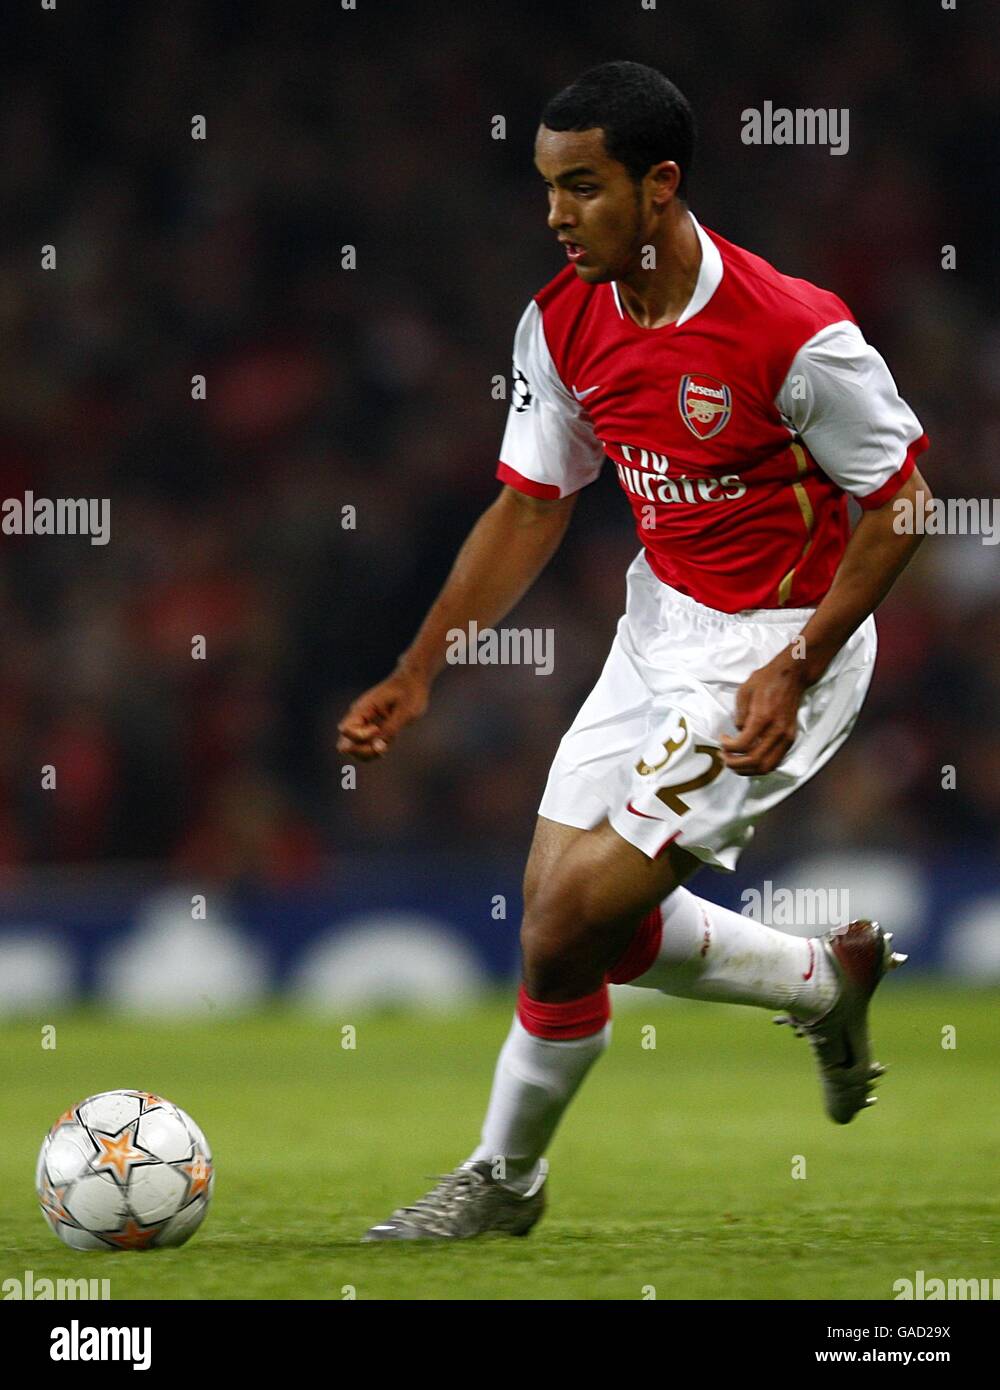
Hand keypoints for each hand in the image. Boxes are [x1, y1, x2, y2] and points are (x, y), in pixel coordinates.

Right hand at [336, 666, 429, 760]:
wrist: (414, 680)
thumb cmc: (410, 692)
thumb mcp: (404, 712)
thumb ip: (390, 729)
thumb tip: (378, 748)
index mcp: (363, 708)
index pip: (346, 730)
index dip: (361, 736)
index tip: (378, 728)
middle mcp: (359, 717)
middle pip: (346, 743)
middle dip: (362, 750)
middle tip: (383, 746)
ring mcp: (364, 723)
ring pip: (354, 748)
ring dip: (368, 753)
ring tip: (386, 745)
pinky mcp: (373, 728)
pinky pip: (366, 746)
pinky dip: (374, 750)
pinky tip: (387, 744)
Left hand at [719, 650, 806, 775]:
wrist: (791, 676)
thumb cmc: (766, 681)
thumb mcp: (744, 691)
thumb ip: (739, 715)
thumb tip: (738, 732)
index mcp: (763, 718)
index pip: (743, 745)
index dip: (727, 747)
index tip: (722, 740)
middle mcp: (777, 731)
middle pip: (754, 761)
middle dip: (734, 763)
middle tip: (724, 756)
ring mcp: (786, 737)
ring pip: (766, 767)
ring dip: (747, 770)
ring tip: (734, 762)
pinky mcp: (790, 739)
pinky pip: (775, 762)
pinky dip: (760, 766)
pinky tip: (749, 760)